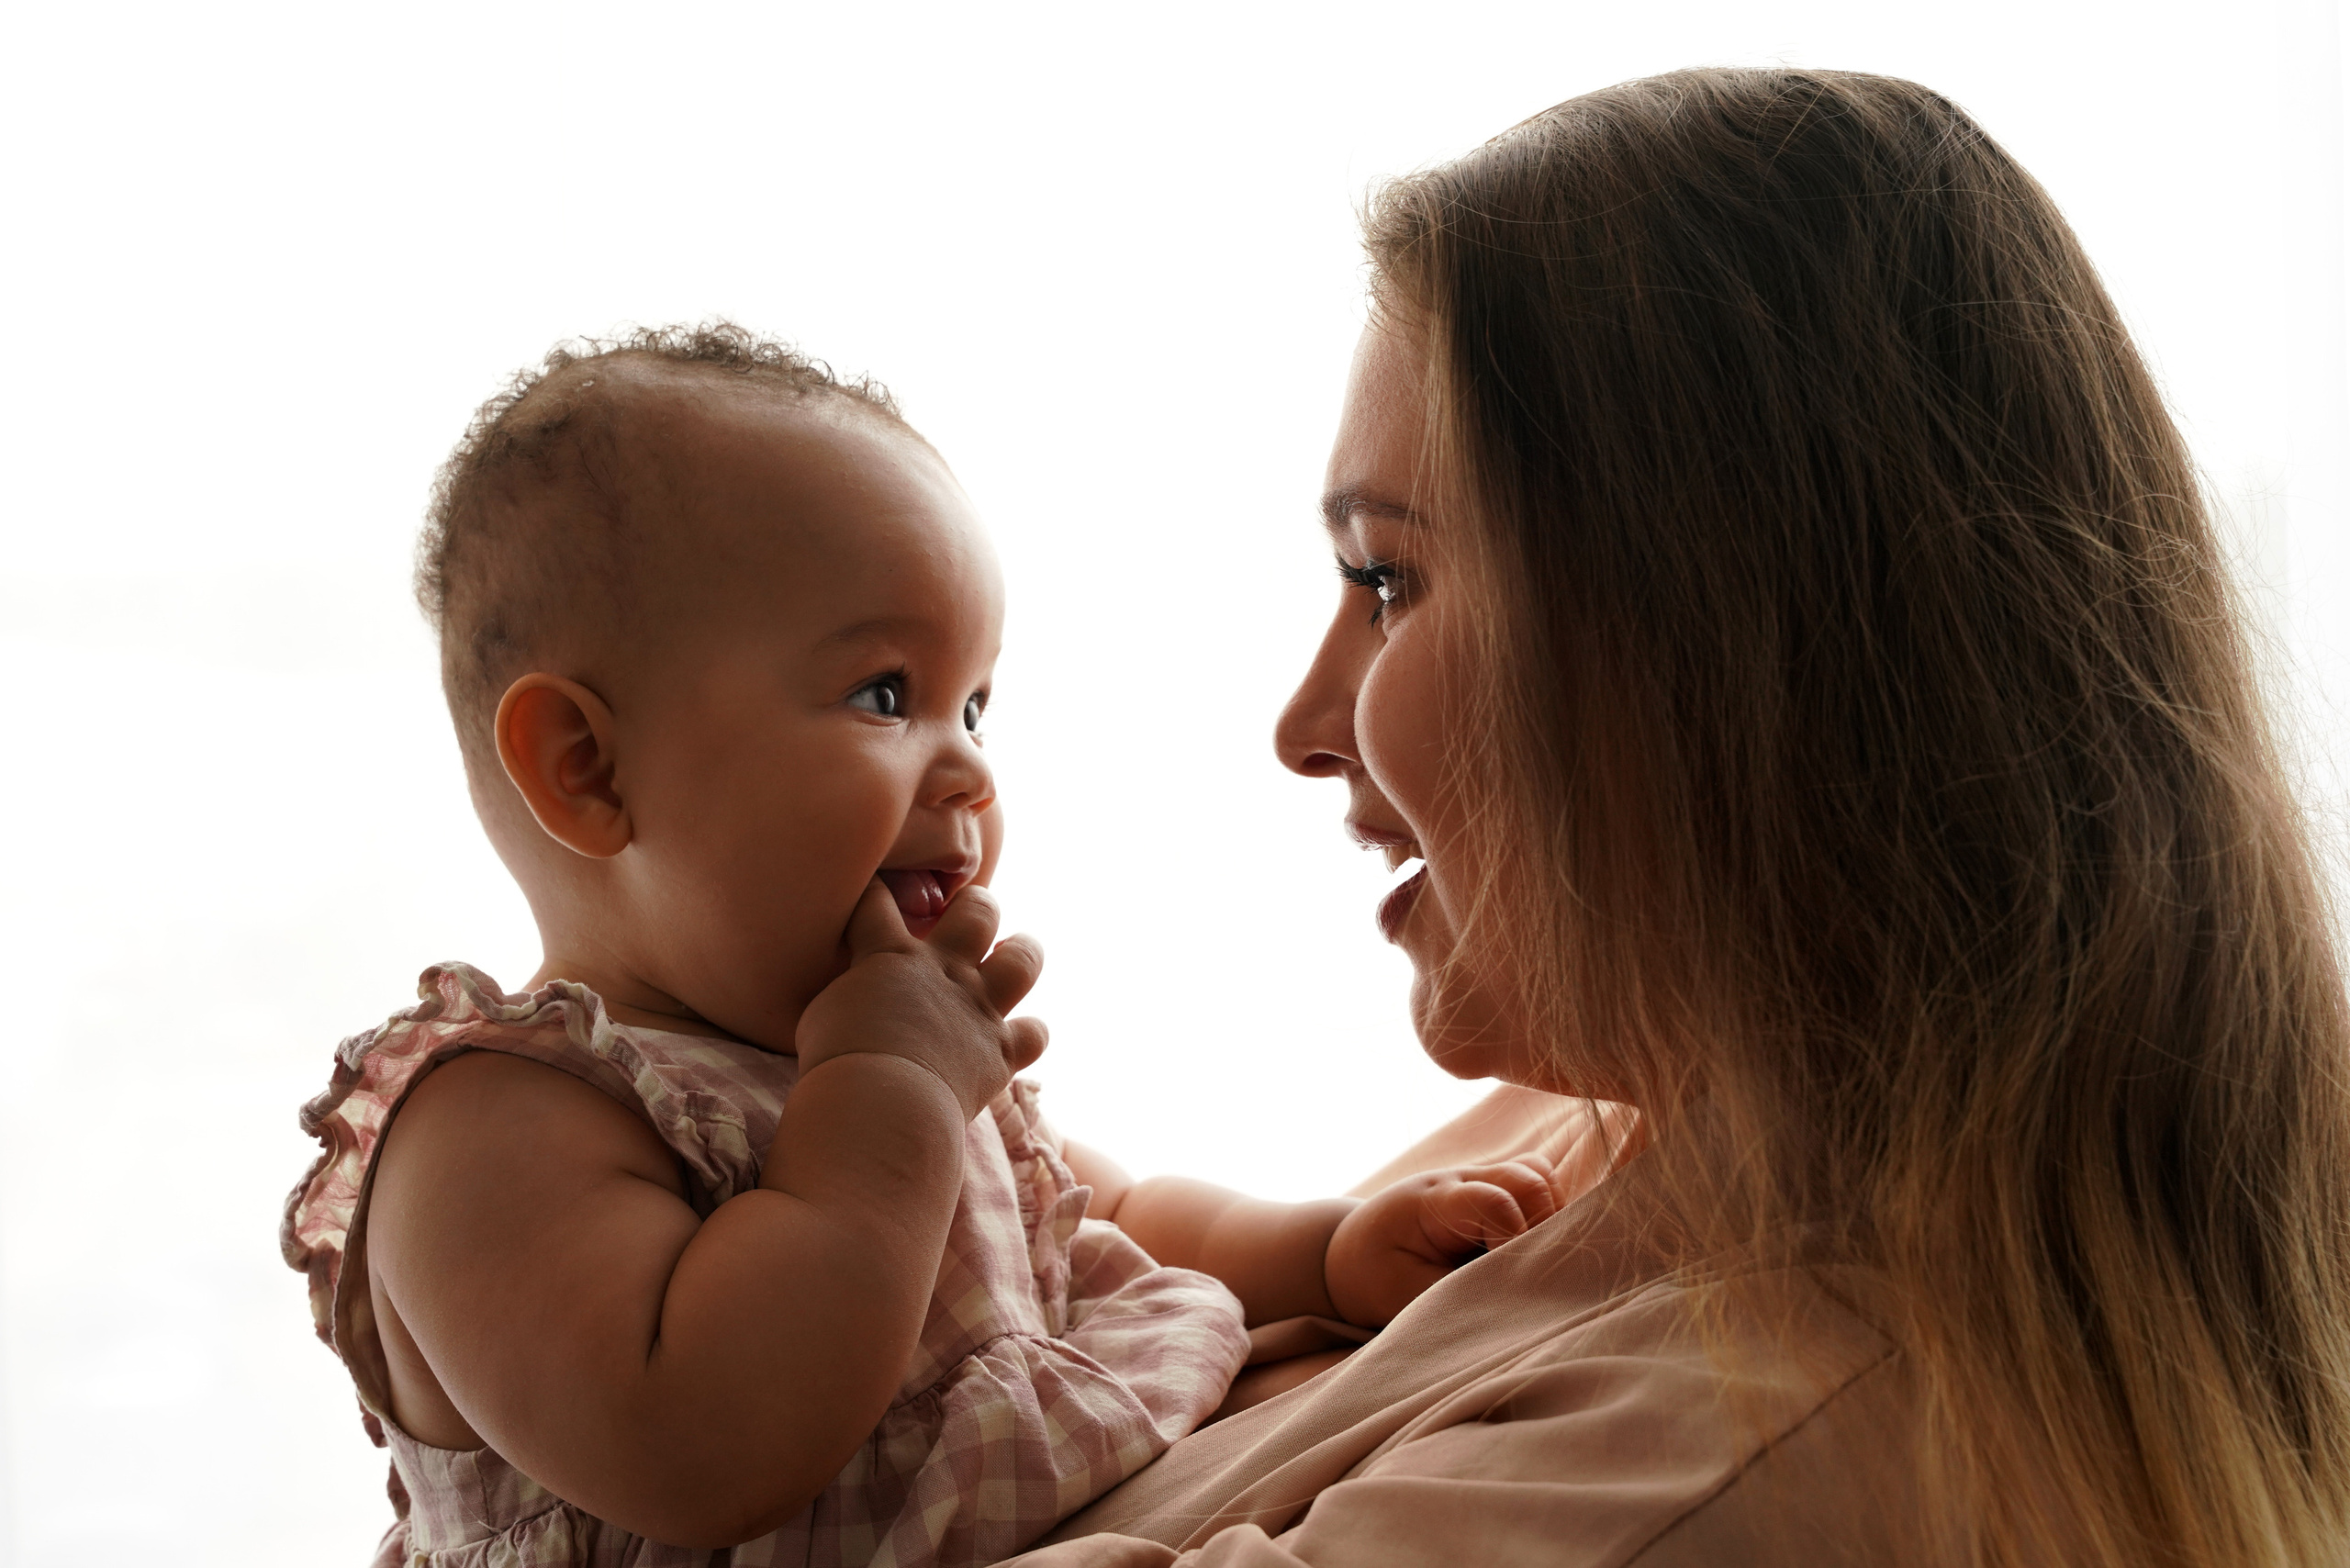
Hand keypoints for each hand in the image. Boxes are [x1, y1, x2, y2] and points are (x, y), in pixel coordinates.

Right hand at [794, 878, 1047, 1118]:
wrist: (879, 1103)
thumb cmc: (835, 1061)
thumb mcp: (820, 1015)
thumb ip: (845, 994)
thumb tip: (849, 996)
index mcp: (889, 954)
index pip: (879, 900)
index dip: (876, 890)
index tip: (874, 891)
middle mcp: (943, 971)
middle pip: (978, 911)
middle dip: (976, 906)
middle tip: (965, 918)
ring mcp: (977, 1007)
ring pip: (1023, 959)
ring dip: (1023, 952)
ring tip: (1013, 951)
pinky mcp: (1001, 1050)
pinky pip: (1035, 1033)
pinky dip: (1028, 1034)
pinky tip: (1016, 1036)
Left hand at [1323, 1158, 1558, 1327]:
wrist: (1358, 1252)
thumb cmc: (1379, 1275)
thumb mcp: (1409, 1294)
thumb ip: (1461, 1293)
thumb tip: (1519, 1303)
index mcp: (1434, 1201)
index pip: (1493, 1203)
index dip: (1515, 1242)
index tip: (1511, 1283)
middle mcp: (1463, 1179)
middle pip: (1529, 1180)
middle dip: (1543, 1228)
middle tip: (1528, 1275)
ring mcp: (1482, 1179)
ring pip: (1540, 1176)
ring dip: (1551, 1217)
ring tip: (1532, 1261)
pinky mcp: (1497, 1190)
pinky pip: (1539, 1185)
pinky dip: (1548, 1214)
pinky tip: (1532, 1250)